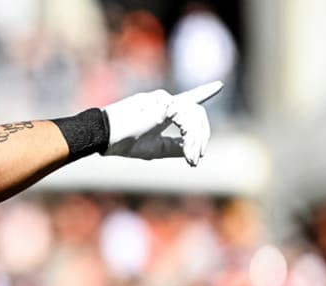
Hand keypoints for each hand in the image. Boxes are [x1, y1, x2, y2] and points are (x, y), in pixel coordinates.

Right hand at [104, 81, 222, 165]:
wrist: (107, 137)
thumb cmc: (124, 143)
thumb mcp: (154, 149)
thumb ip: (174, 147)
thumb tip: (194, 151)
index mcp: (163, 111)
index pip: (188, 99)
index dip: (204, 92)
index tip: (219, 85)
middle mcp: (165, 102)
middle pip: (196, 113)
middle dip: (202, 136)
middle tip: (197, 159)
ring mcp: (164, 101)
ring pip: (194, 117)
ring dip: (197, 141)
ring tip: (192, 160)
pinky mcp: (164, 104)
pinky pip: (188, 121)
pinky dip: (191, 139)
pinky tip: (188, 154)